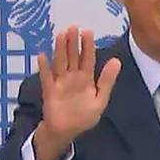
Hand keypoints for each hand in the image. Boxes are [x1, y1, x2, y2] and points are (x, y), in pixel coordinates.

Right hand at [33, 25, 121, 159]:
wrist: (66, 132)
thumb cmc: (83, 117)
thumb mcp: (100, 100)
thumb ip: (107, 81)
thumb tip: (117, 60)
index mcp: (86, 78)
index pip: (88, 58)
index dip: (88, 45)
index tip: (88, 31)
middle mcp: (73, 77)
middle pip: (73, 57)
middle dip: (73, 43)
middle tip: (73, 27)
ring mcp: (60, 82)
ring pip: (60, 63)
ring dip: (60, 49)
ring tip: (61, 35)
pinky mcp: (50, 91)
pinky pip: (47, 78)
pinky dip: (44, 68)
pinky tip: (42, 56)